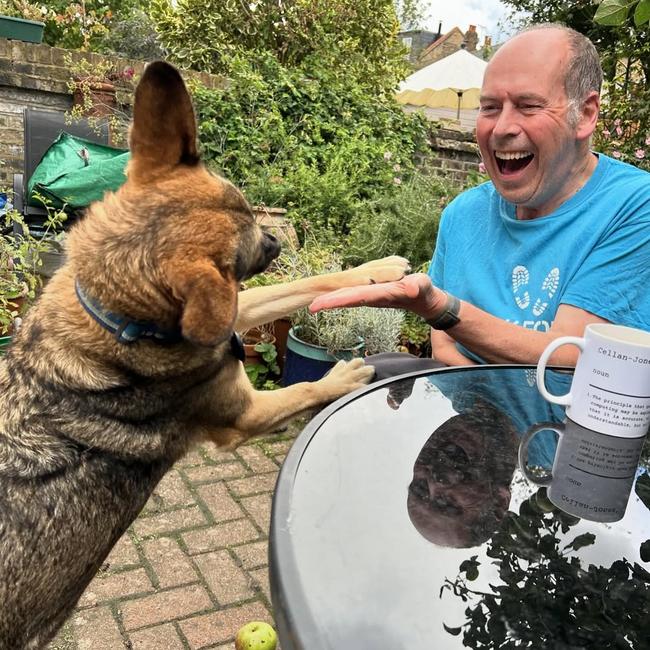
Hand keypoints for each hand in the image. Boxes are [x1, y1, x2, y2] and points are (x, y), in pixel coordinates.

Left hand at [310, 273, 444, 320]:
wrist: (424, 299)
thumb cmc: (424, 292)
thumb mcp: (422, 287)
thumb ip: (418, 287)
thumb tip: (411, 288)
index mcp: (381, 294)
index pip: (356, 296)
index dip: (339, 300)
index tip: (324, 304)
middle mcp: (373, 297)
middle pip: (348, 299)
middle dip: (330, 303)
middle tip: (311, 307)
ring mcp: (372, 296)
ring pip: (348, 297)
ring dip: (332, 300)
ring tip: (315, 304)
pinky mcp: (372, 294)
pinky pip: (353, 294)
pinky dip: (341, 296)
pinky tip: (331, 298)